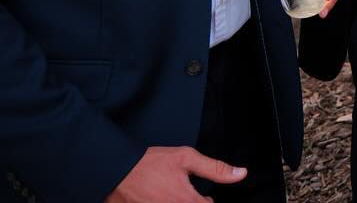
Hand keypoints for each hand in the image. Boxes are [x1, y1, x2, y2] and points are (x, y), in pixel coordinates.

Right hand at [105, 146, 244, 202]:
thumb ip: (215, 168)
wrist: (116, 172)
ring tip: (171, 195)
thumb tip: (240, 173)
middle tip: (184, 194)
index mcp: (186, 201)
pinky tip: (160, 198)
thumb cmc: (149, 164)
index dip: (207, 202)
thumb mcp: (186, 158)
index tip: (204, 196)